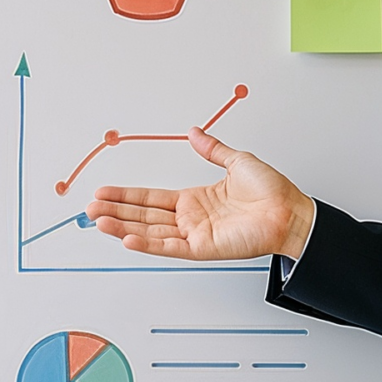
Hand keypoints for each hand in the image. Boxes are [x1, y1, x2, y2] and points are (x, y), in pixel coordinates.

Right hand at [86, 130, 317, 263]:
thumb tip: (195, 132)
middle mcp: (190, 219)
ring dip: (123, 227)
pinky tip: (127, 238)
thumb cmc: (272, 190)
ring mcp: (195, 235)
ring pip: (150, 232)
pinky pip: (170, 247)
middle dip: (116, 211)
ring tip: (99, 221)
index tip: (104, 192)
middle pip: (144, 215)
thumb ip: (212, 149)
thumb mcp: (237, 161)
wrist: (290, 210)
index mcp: (194, 200)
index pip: (151, 198)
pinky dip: (148, 244)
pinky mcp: (204, 249)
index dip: (126, 195)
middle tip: (90, 208)